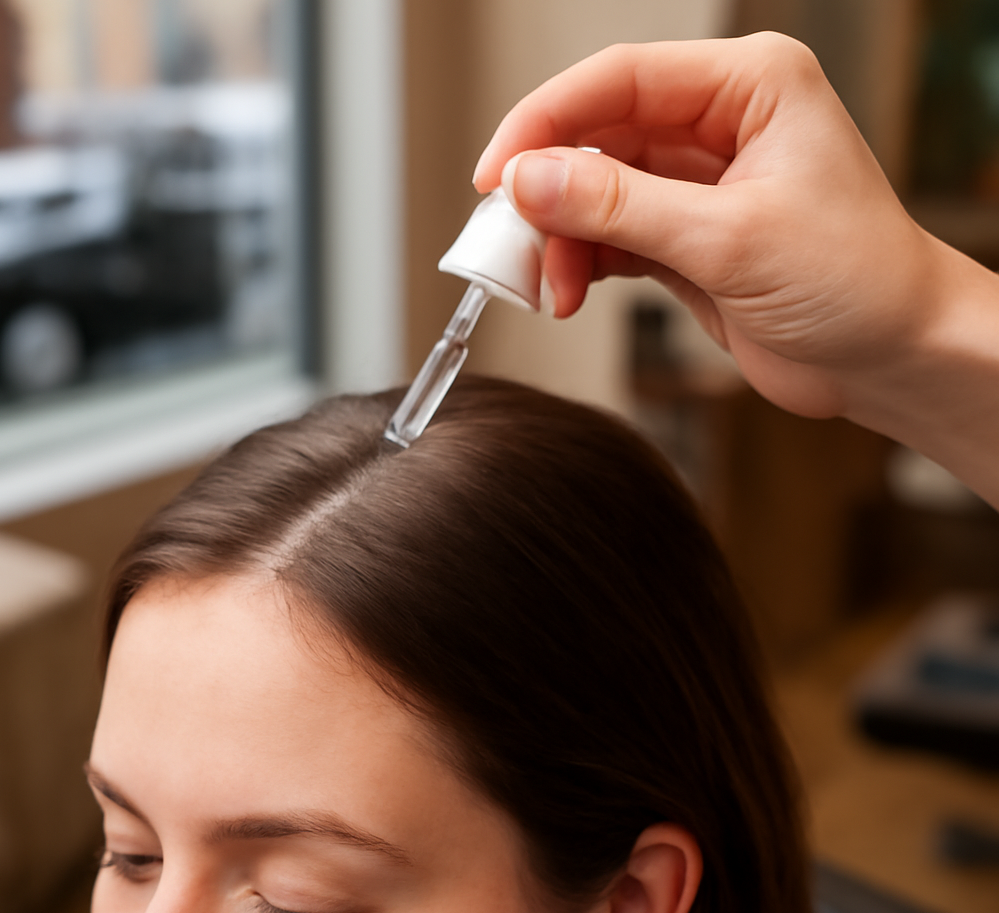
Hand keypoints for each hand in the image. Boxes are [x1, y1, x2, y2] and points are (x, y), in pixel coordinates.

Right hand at [472, 33, 943, 422]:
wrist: (891, 358)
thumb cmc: (856, 282)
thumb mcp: (729, 239)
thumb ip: (623, 207)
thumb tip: (531, 181)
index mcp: (748, 87)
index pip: (620, 80)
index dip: (546, 121)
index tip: (497, 173)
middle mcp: (719, 127)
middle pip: (598, 137)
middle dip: (549, 193)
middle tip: (511, 242)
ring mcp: (697, 186)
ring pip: (595, 192)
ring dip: (561, 238)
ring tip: (550, 287)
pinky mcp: (684, 240)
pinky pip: (611, 237)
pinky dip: (581, 263)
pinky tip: (568, 291)